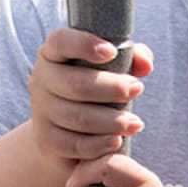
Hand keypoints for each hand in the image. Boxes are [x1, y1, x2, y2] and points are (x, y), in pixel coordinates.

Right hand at [29, 28, 151, 169]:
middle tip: (137, 89)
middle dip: (112, 88)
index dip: (84, 44)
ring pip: (78, 117)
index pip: (61, 42)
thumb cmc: (94, 85)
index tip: (111, 51)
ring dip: (111, 121)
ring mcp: (41, 111)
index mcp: (53, 53)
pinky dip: (98, 144)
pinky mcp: (47, 140)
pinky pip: (74, 144)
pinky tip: (117, 141)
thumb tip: (145, 64)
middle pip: (76, 84)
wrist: (63, 127)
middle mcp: (41, 79)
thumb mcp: (110, 66)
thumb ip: (131, 57)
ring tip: (135, 123)